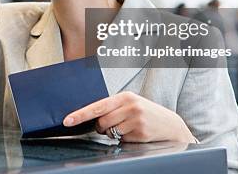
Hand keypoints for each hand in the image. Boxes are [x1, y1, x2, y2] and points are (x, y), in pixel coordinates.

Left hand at [62, 91, 195, 142]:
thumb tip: (91, 117)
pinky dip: (124, 139)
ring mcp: (137, 120)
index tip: (67, 121)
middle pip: (101, 122)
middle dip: (102, 127)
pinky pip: (122, 140)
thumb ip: (112, 107)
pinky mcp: (141, 134)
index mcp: (125, 96)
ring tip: (126, 128)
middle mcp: (131, 106)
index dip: (80, 114)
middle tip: (112, 126)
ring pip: (110, 132)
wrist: (170, 124)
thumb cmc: (145, 113)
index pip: (97, 106)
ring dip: (113, 133)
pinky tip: (135, 134)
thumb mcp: (130, 104)